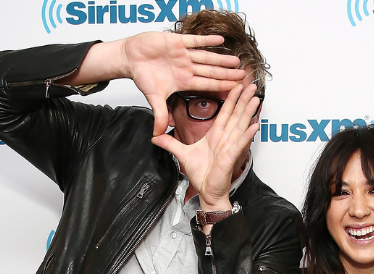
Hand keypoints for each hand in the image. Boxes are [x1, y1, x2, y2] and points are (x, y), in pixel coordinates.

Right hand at [123, 32, 245, 135]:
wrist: (130, 59)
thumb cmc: (142, 76)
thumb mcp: (153, 97)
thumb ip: (160, 114)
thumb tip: (158, 134)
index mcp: (183, 81)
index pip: (206, 84)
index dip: (221, 86)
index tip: (235, 89)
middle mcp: (186, 68)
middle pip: (211, 71)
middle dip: (227, 73)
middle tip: (243, 75)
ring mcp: (183, 54)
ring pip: (206, 57)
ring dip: (221, 58)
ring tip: (236, 60)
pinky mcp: (176, 41)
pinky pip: (194, 40)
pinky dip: (207, 40)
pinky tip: (220, 40)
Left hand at [151, 83, 260, 210]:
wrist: (206, 192)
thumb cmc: (201, 175)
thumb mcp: (182, 154)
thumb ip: (170, 143)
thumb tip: (155, 136)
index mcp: (215, 136)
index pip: (224, 113)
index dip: (230, 99)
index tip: (236, 86)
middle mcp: (225, 139)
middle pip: (236, 115)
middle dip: (243, 99)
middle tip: (251, 84)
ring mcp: (229, 148)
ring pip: (240, 126)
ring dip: (248, 112)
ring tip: (255, 98)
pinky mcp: (230, 158)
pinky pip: (240, 144)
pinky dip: (247, 135)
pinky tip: (254, 125)